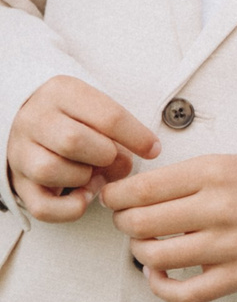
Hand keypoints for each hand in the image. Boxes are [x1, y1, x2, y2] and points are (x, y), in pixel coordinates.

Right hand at [5, 76, 157, 220]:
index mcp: (62, 93)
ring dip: (83, 178)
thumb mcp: (97, 109)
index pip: (107, 116)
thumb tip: (126, 163)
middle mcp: (35, 120)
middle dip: (104, 156)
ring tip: (92, 173)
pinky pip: (41, 206)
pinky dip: (69, 209)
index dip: (138, 137)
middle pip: (73, 141)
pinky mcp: (18, 183)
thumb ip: (117, 131)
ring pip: (50, 169)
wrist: (29, 120)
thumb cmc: (76, 116)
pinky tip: (84, 197)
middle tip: (112, 159)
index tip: (153, 149)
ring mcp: (21, 152)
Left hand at [97, 153, 236, 301]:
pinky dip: (160, 287)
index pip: (141, 189)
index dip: (116, 197)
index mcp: (215, 173)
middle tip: (129, 221)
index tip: (114, 200)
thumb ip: (180, 178)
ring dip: (140, 252)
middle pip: (141, 223)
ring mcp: (231, 245)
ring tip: (148, 245)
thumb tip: (128, 197)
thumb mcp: (224, 164)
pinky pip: (184, 293)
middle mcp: (222, 208)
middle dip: (124, 223)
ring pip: (156, 257)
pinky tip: (159, 274)